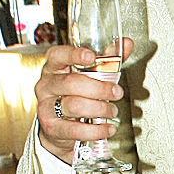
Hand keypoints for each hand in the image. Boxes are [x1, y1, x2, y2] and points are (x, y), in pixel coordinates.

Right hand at [35, 40, 133, 163]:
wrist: (61, 127)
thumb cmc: (77, 94)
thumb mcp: (91, 75)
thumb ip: (108, 59)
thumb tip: (126, 43)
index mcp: (55, 68)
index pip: (57, 55)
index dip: (73, 54)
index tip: (91, 56)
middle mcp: (47, 85)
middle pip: (71, 83)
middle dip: (99, 88)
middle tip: (117, 92)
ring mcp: (46, 107)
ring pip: (74, 105)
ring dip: (100, 109)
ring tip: (112, 110)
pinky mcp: (51, 128)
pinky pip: (75, 130)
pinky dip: (97, 130)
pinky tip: (108, 128)